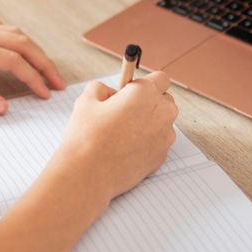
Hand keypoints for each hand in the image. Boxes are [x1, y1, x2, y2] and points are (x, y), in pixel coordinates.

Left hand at [0, 18, 65, 115]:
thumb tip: (3, 107)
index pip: (13, 61)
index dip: (33, 78)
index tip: (46, 94)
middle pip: (21, 42)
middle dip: (43, 63)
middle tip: (58, 83)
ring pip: (13, 32)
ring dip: (33, 50)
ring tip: (45, 71)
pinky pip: (1, 28)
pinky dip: (18, 40)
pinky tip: (22, 54)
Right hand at [52, 72, 177, 201]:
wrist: (89, 173)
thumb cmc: (87, 136)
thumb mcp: (87, 100)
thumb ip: (102, 88)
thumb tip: (109, 93)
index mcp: (145, 93)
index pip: (160, 79)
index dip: (144, 84)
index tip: (131, 92)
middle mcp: (161, 112)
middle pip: (165, 100)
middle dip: (149, 103)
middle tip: (125, 112)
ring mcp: (165, 136)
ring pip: (163, 122)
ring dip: (149, 123)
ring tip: (123, 134)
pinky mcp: (162, 156)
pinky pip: (159, 142)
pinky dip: (148, 143)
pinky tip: (126, 148)